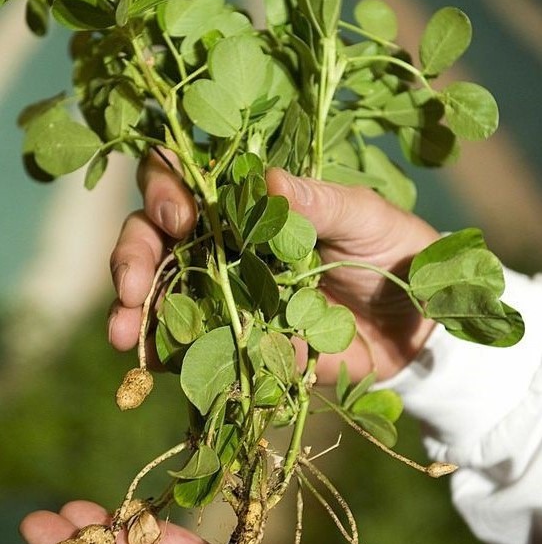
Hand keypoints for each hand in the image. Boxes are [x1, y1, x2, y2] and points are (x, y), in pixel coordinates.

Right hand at [108, 150, 438, 381]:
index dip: (166, 190)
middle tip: (131, 286)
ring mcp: (223, 293)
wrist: (415, 328)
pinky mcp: (234, 340)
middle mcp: (224, 242)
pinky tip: (149, 364)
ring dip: (132, 311)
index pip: (186, 181)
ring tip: (123, 334)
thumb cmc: (393, 253)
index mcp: (250, 201)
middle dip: (132, 257)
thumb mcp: (366, 219)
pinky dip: (162, 353)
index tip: (179, 217)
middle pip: (152, 236)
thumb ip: (321, 202)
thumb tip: (268, 180)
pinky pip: (186, 345)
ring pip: (158, 292)